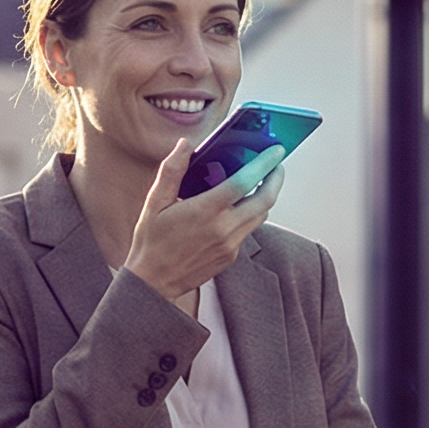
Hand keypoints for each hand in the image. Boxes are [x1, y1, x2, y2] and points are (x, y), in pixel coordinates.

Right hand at [121, 139, 283, 301]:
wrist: (152, 283)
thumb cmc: (151, 241)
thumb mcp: (154, 203)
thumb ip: (172, 170)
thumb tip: (186, 144)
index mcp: (205, 212)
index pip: (244, 182)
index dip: (263, 164)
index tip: (275, 150)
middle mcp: (223, 229)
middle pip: (265, 200)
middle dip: (276, 179)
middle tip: (276, 164)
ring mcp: (230, 246)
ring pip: (260, 216)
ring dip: (266, 197)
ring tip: (262, 181)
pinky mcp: (231, 257)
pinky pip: (248, 230)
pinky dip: (250, 214)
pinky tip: (238, 206)